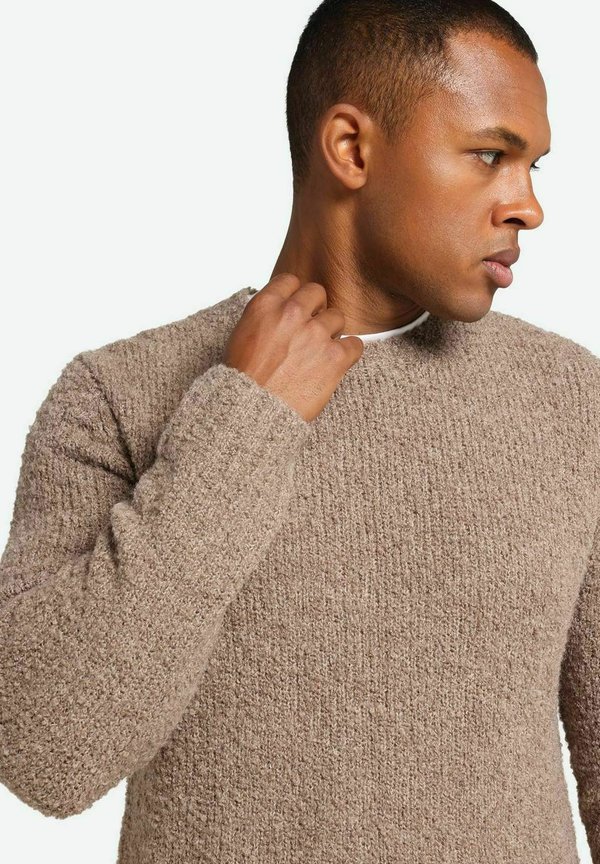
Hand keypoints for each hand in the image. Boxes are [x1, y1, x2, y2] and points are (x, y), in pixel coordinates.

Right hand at [223, 273, 363, 421]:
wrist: (250, 413)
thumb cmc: (242, 382)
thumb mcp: (241, 337)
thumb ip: (265, 317)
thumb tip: (282, 312)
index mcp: (265, 305)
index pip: (291, 281)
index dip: (295, 296)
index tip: (297, 310)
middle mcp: (291, 313)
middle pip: (318, 293)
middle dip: (316, 310)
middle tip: (310, 331)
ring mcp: (315, 334)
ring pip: (337, 317)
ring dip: (331, 333)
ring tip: (319, 353)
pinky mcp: (334, 357)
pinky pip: (355, 344)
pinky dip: (348, 354)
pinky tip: (336, 364)